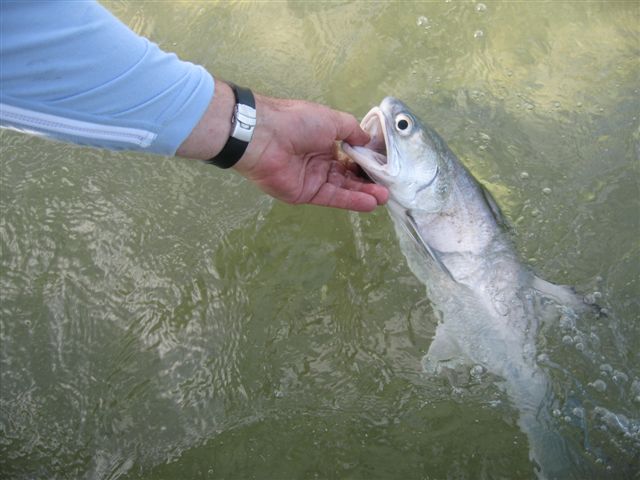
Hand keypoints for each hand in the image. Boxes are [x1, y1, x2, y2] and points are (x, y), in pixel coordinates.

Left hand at [233, 95, 387, 211]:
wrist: (265, 136)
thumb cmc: (297, 122)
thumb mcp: (332, 119)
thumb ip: (352, 131)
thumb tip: (368, 141)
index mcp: (324, 141)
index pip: (350, 156)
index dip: (366, 162)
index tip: (384, 167)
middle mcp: (320, 161)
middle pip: (348, 175)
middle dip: (368, 181)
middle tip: (389, 186)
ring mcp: (313, 179)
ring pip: (343, 188)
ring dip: (364, 192)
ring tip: (384, 196)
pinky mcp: (305, 194)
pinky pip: (332, 198)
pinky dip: (351, 200)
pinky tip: (370, 203)